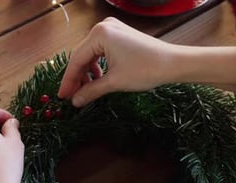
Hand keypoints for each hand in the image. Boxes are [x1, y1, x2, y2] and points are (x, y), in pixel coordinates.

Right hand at [58, 17, 235, 106]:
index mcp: (99, 34)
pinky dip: (98, 66)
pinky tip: (98, 79)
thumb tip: (75, 101)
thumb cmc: (146, 70)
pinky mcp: (120, 34)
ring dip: (87, 73)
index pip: (76, 60)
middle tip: (72, 97)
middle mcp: (103, 26)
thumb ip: (91, 91)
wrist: (173, 63)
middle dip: (77, 77)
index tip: (62, 97)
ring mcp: (112, 28)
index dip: (68, 81)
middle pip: (82, 56)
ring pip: (91, 54)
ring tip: (85, 91)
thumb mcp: (114, 82)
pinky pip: (102, 51)